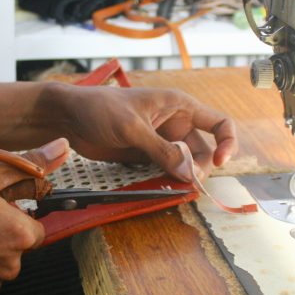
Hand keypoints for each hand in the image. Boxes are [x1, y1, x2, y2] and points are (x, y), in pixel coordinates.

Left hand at [60, 86, 236, 180]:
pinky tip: (159, 188)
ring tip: (171, 187)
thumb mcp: (132, 128)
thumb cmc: (99, 109)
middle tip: (186, 184)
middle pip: (204, 151)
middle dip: (199, 169)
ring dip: (182, 178)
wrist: (68, 117)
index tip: (219, 163)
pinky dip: (166, 181)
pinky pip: (165, 171)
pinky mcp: (146, 156)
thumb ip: (161, 150)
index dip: (227, 143)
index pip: (219, 123)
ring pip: (185, 165)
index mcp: (179, 106)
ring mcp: (161, 141)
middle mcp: (175, 124)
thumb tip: (190, 173)